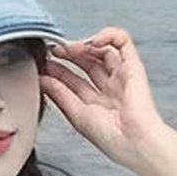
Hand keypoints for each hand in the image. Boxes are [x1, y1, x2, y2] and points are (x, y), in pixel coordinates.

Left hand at [38, 29, 169, 169]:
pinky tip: (93, 41)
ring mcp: (122, 77)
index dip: (59, 70)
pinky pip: (123, 41)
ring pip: (102, 50)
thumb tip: (43, 79)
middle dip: (69, 55)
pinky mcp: (134, 66)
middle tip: (54, 51)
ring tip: (70, 48)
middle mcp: (110, 89)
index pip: (75, 80)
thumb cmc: (111, 137)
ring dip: (84, 45)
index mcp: (97, 104)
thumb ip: (59, 94)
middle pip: (87, 63)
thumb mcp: (76, 114)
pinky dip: (109, 35)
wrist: (133, 141)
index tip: (45, 64)